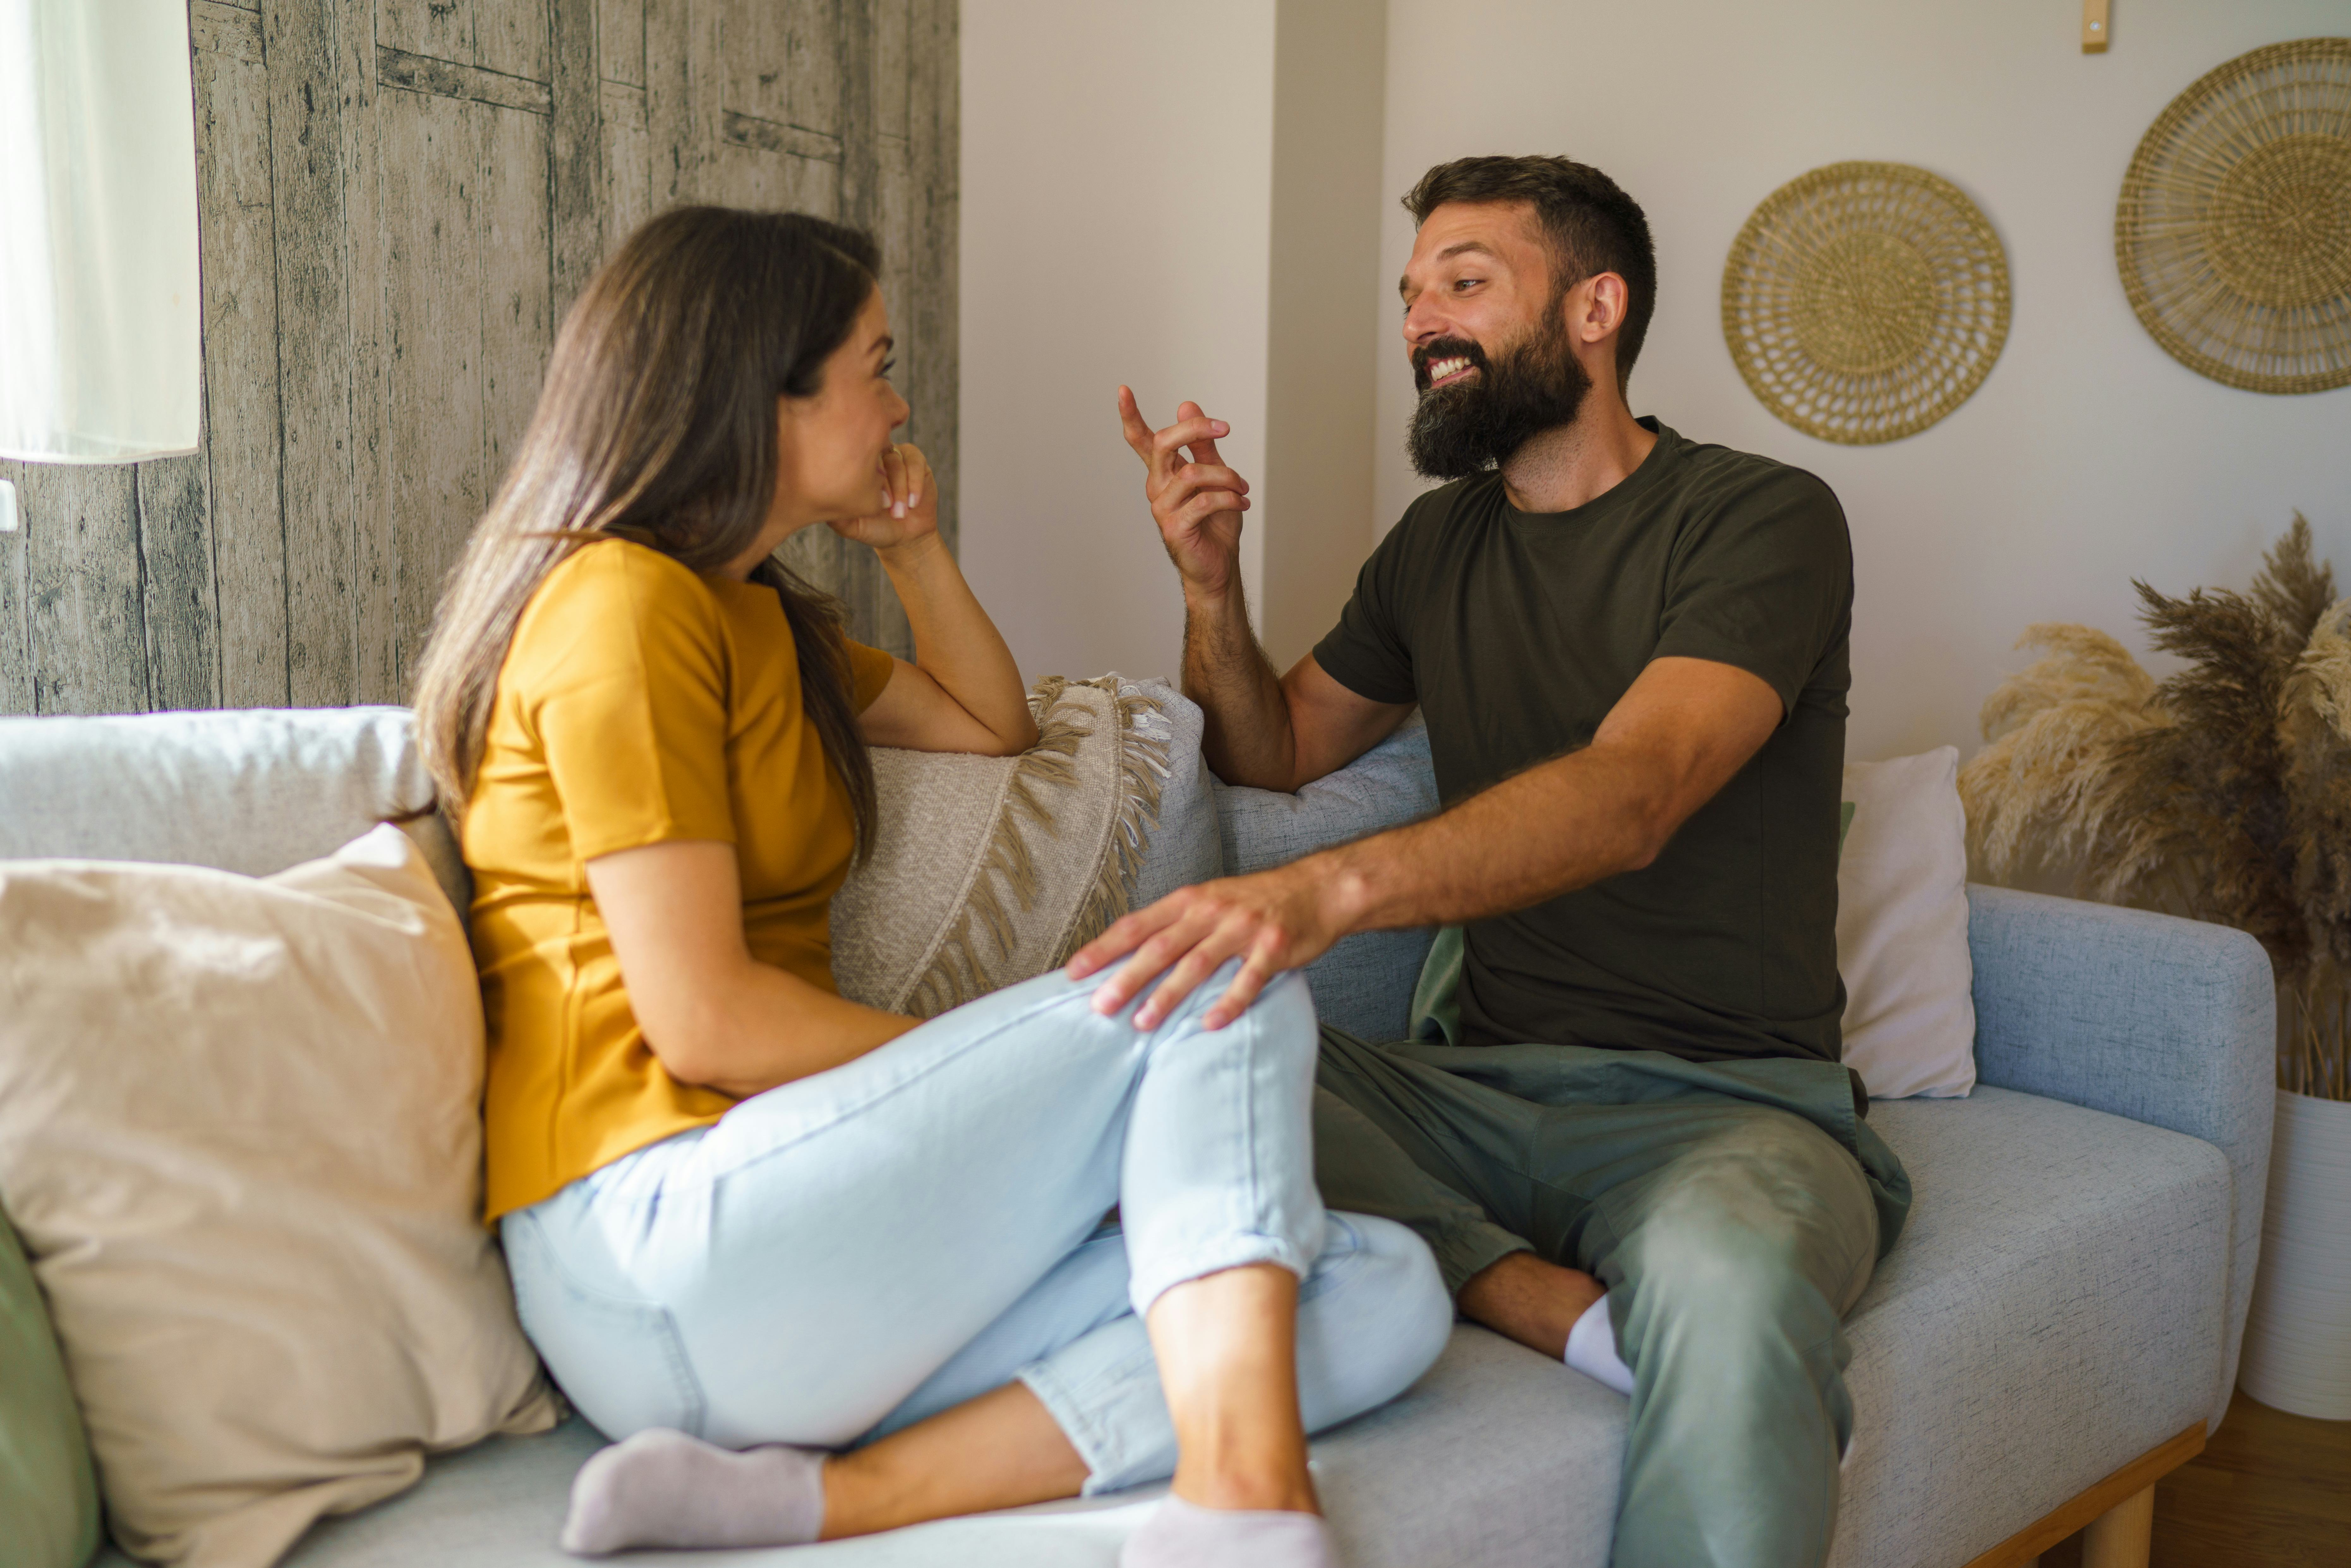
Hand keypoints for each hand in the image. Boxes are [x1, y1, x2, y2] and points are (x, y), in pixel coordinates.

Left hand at [830, 442, 938, 551]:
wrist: (905, 537)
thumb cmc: (875, 528)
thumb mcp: (852, 526)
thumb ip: (838, 516)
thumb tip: (821, 503)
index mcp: (855, 468)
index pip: (853, 461)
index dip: (863, 482)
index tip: (871, 508)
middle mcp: (874, 457)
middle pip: (874, 457)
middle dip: (882, 485)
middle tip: (887, 509)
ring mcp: (895, 456)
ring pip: (896, 461)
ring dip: (899, 489)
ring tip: (899, 513)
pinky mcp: (916, 461)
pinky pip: (916, 463)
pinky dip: (914, 484)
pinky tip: (912, 503)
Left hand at [1065, 862, 1344, 1030]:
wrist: (1317, 889)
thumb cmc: (1254, 901)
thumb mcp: (1209, 901)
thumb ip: (1173, 925)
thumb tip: (1127, 956)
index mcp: (1189, 900)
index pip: (1136, 925)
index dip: (1103, 948)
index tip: (1074, 973)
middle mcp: (1211, 911)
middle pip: (1160, 947)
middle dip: (1127, 977)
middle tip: (1100, 1006)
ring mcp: (1242, 929)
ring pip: (1197, 965)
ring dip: (1167, 995)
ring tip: (1142, 1023)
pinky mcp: (1272, 948)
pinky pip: (1246, 980)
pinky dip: (1227, 1003)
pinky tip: (1208, 1024)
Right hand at [1116, 388, 1249, 598]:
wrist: (1219, 566)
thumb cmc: (1215, 523)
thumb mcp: (1215, 477)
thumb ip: (1202, 445)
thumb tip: (1186, 404)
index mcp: (1164, 472)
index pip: (1140, 441)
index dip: (1130, 416)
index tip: (1123, 390)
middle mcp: (1157, 487)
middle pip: (1162, 444)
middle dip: (1194, 429)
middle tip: (1224, 428)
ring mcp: (1162, 508)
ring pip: (1191, 473)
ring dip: (1225, 476)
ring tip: (1242, 488)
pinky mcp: (1174, 527)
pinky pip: (1203, 501)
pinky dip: (1228, 499)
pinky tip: (1242, 503)